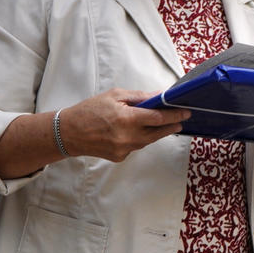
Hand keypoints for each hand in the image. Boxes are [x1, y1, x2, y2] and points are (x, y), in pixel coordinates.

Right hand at [60, 89, 190, 160]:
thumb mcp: (114, 96)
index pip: (159, 118)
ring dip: (155, 132)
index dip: (175, 115)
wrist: (68, 132)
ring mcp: (124, 149)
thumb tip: (160, 95)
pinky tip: (133, 131)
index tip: (186, 112)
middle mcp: (127, 137)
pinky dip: (139, 138)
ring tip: (158, 123)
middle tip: (181, 119)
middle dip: (171, 125)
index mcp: (126, 119)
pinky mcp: (120, 157)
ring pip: (148, 140)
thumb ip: (140, 97)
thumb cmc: (90, 110)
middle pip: (159, 132)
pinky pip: (137, 146)